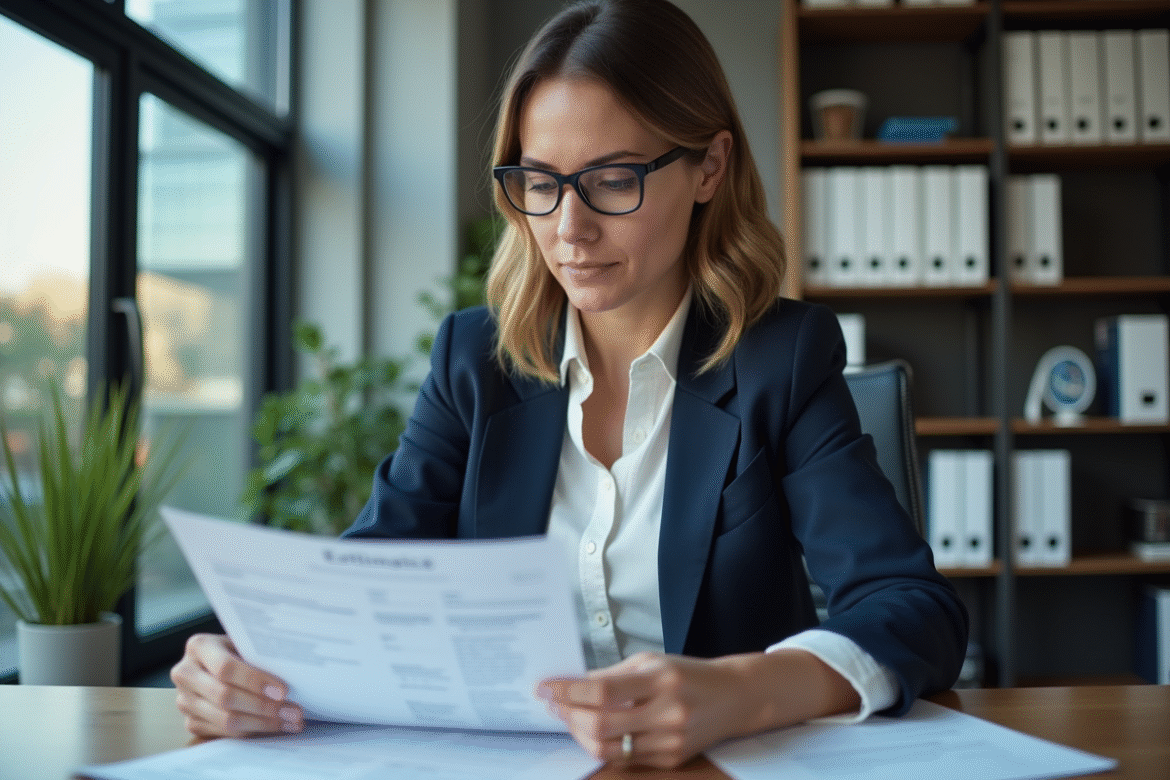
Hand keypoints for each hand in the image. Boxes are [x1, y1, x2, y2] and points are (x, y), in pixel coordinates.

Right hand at [170, 633, 303, 737]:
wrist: (217, 660)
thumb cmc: (238, 649)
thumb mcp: (245, 643)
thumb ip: (259, 654)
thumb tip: (293, 672)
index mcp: (198, 646)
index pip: (226, 668)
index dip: (255, 681)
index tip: (283, 691)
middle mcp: (185, 673)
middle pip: (225, 697)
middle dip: (263, 706)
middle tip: (293, 711)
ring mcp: (185, 700)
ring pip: (226, 719)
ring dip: (263, 723)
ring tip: (291, 721)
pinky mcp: (191, 721)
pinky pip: (225, 733)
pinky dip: (254, 731)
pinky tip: (276, 726)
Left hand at [537, 649, 861, 768]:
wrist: (734, 697)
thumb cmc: (689, 673)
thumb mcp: (652, 661)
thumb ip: (613, 674)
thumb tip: (572, 684)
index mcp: (661, 679)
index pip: (602, 690)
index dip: (568, 691)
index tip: (546, 687)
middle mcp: (667, 712)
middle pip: (600, 724)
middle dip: (568, 715)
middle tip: (552, 704)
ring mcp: (670, 740)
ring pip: (608, 748)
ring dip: (579, 733)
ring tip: (568, 717)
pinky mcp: (671, 759)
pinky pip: (625, 758)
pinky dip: (602, 745)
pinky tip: (591, 731)